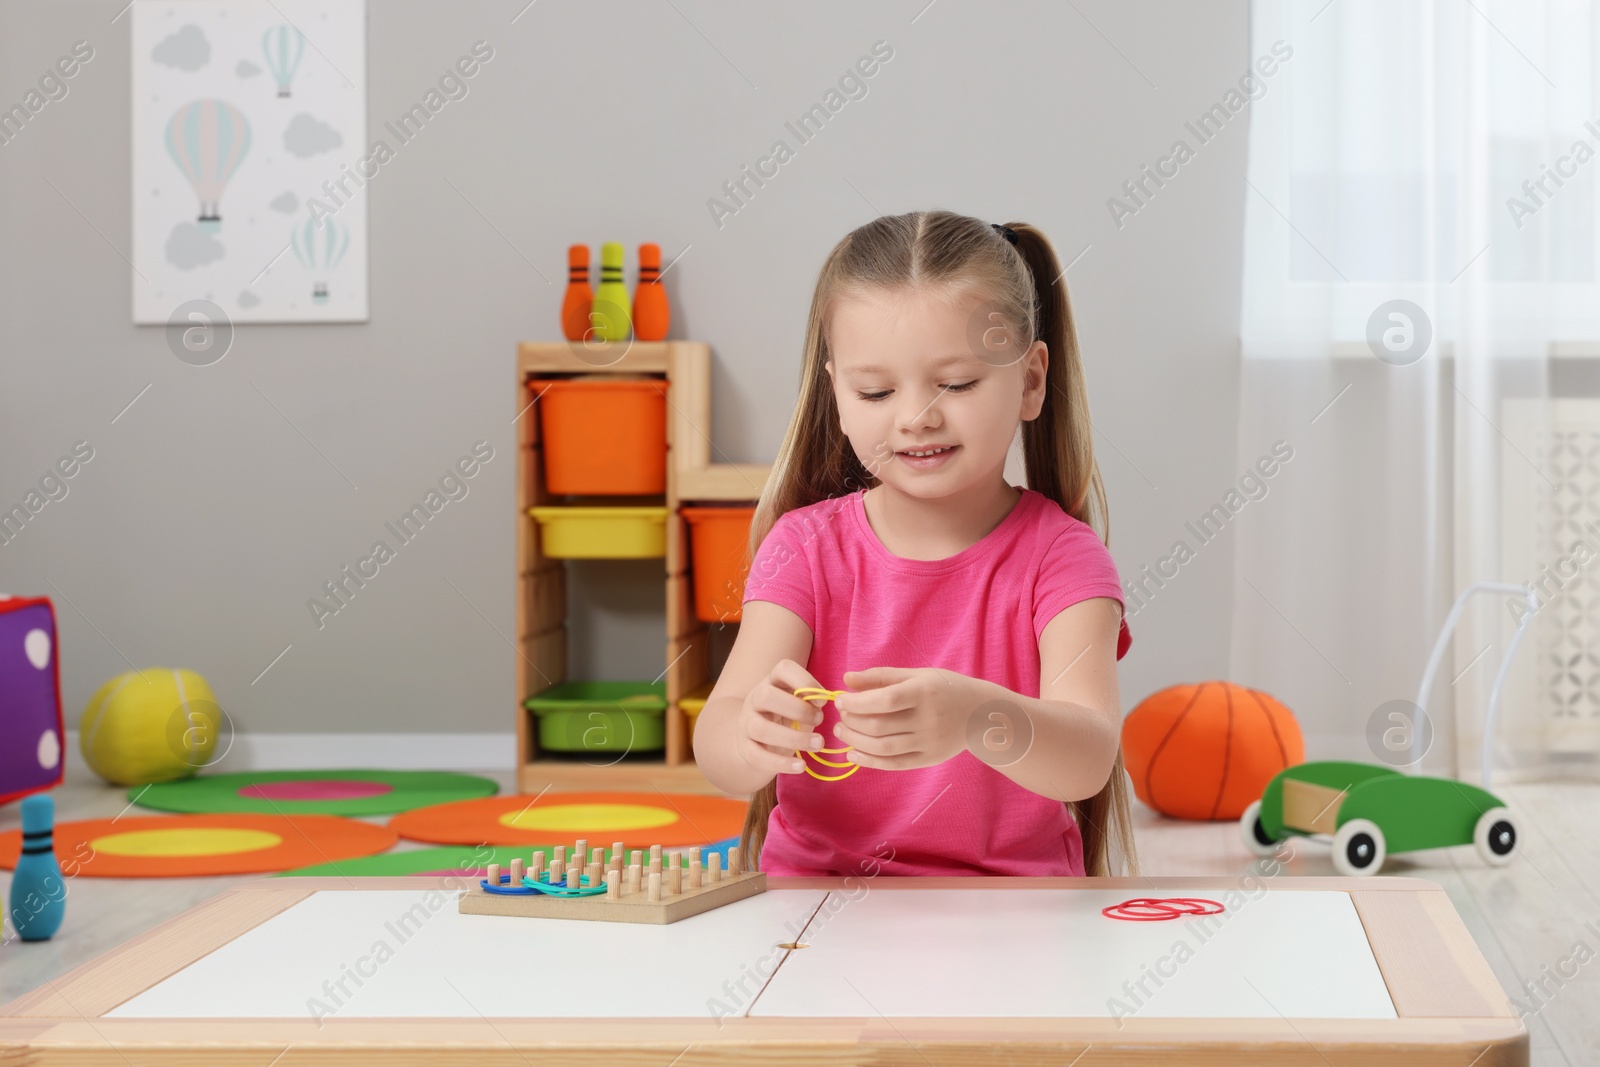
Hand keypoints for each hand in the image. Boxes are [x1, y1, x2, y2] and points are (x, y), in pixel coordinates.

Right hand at [736, 658, 829, 777]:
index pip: (783, 668)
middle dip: (798, 709)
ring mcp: (746, 723)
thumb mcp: (798, 703)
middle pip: (767, 696)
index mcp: (772, 681)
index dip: (805, 681)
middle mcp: (755, 698)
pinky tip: (801, 766)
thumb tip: (823, 702)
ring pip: (761, 729)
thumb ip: (810, 701)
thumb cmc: (786, 716)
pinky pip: (758, 756)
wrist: (755, 738)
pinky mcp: (745, 748)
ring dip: (794, 738)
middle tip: (820, 720)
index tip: (823, 701)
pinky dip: (781, 763)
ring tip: (818, 744)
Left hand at [834, 667, 984, 769]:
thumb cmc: (944, 688)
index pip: (884, 700)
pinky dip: (869, 761)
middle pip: (879, 726)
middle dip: (851, 722)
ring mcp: (929, 742)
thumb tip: (846, 679)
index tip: (840, 700)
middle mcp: (928, 719)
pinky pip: (894, 764)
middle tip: (840, 716)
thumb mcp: (917, 675)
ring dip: (855, 741)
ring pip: (883, 748)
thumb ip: (881, 676)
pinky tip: (853, 754)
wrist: (980, 713)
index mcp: (924, 692)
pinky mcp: (930, 759)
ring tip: (841, 732)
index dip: (857, 703)